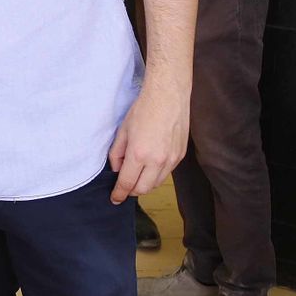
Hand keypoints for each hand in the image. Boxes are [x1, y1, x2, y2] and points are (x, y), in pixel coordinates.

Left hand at [108, 79, 189, 202]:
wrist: (168, 97)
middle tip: (124, 185)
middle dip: (131, 191)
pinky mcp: (180, 156)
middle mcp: (157, 161)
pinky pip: (166, 173)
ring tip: (137, 175)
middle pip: (143, 189)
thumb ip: (117, 153)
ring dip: (145, 184)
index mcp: (139, 154)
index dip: (119, 194)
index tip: (115, 199)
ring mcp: (171, 160)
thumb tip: (117, 169)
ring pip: (156, 184)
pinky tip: (150, 165)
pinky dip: (156, 175)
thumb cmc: (143, 110)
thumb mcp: (123, 131)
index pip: (127, 183)